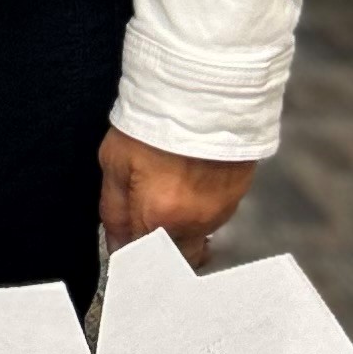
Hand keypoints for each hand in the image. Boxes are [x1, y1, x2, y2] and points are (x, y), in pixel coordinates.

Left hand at [99, 132, 255, 271]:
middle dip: (159, 253)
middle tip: (145, 232)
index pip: (142, 262)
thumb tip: (117, 242)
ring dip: (180, 229)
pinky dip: (199, 210)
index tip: (124, 256)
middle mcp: (194, 223)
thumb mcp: (114, 162)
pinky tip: (188, 183)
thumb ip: (114, 211)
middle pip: (175, 259)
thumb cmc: (155, 121)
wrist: (203, 91)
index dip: (130, 262)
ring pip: (196, 238)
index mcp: (159, 218)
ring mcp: (220, 211)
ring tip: (167, 196)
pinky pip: (214, 217)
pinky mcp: (238, 195)